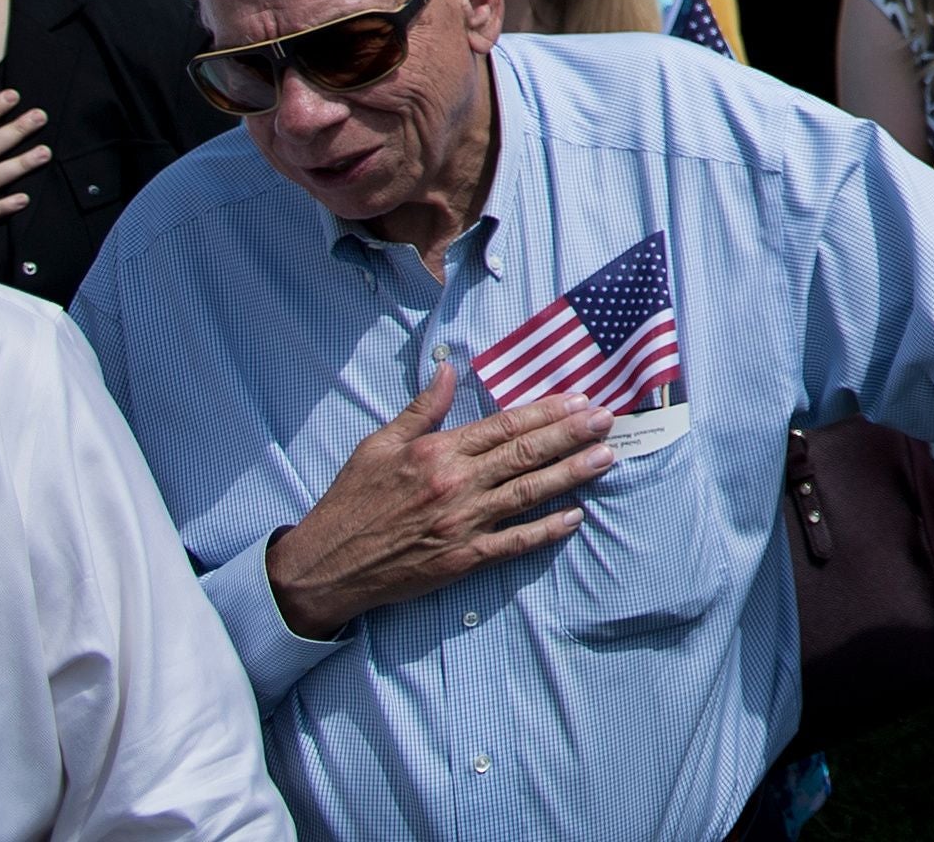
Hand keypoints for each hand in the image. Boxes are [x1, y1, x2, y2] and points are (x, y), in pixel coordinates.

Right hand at [263, 368, 611, 637]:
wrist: (325, 566)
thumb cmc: (351, 501)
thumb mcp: (379, 444)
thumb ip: (422, 408)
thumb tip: (449, 368)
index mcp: (437, 452)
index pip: (505, 425)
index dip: (546, 412)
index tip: (579, 399)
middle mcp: (455, 485)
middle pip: (526, 454)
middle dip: (572, 435)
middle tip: (608, 420)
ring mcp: (462, 524)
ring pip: (529, 493)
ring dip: (571, 474)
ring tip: (606, 457)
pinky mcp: (462, 559)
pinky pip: (514, 543)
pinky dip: (546, 531)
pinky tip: (575, 517)